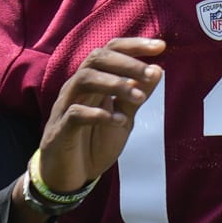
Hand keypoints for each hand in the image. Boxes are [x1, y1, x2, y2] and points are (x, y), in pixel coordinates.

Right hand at [38, 38, 165, 191]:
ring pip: (85, 79)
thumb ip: (137, 95)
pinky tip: (119, 121)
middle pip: (97, 58)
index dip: (134, 45)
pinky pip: (75, 113)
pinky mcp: (60, 129)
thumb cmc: (95, 143)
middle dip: (126, 62)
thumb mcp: (124, 117)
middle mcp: (78, 88)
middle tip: (151, 74)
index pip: (110, 51)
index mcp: (94, 81)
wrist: (70, 177)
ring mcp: (66, 106)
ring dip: (115, 84)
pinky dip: (99, 114)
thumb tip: (158, 69)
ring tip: (139, 98)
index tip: (161, 46)